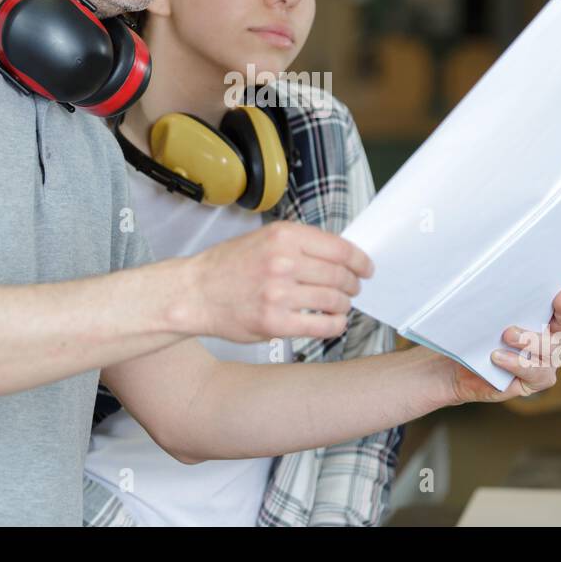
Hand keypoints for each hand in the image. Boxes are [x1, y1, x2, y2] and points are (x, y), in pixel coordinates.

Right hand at [181, 221, 373, 342]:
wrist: (194, 293)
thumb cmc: (227, 266)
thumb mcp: (262, 239)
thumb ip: (298, 244)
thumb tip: (338, 255)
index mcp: (283, 236)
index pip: (339, 248)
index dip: (360, 260)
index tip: (366, 268)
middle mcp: (283, 262)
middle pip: (340, 275)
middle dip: (353, 284)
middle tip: (353, 289)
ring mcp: (279, 293)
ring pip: (333, 300)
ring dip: (343, 305)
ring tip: (339, 306)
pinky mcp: (275, 322)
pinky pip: (321, 325)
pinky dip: (334, 325)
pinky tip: (332, 322)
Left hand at [448, 261, 560, 403]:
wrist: (456, 369)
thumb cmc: (474, 333)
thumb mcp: (482, 307)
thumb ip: (494, 291)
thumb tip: (488, 264)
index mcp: (542, 311)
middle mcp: (550, 333)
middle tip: (560, 296)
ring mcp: (545, 358)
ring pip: (550, 348)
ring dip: (529, 339)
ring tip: (507, 333)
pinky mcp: (534, 379)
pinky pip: (534, 372)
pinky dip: (517, 363)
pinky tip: (498, 357)